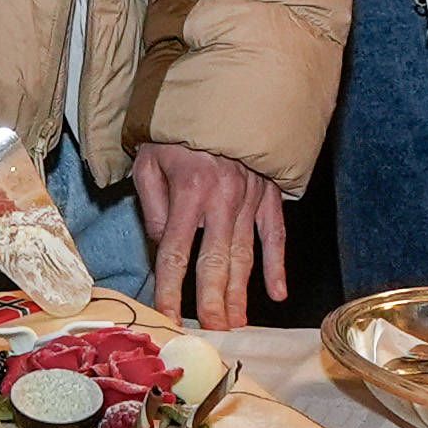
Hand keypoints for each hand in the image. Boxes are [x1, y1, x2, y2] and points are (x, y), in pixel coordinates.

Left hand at [132, 143, 286, 329]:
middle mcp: (222, 199)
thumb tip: (162, 242)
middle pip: (214, 262)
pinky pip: (275, 235)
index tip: (169, 318)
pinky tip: (277, 294)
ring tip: (236, 325)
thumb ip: (152, 203)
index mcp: (188, 192)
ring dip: (240, 294)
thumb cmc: (178, 129)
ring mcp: (250, 198)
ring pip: (245, 255)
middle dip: (212, 303)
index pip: (176, 253)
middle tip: (213, 334)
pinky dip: (277, 266)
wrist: (225, 93)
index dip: (171, 289)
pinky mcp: (269, 194)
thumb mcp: (149, 158)